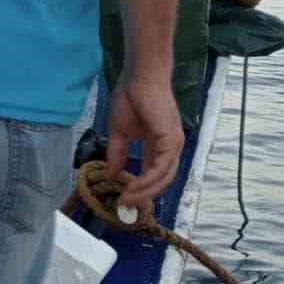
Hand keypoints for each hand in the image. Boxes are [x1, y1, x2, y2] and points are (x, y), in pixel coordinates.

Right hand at [105, 74, 183, 206]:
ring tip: (126, 198)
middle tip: (124, 205)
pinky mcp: (171, 141)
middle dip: (143, 195)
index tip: (122, 198)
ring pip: (163, 178)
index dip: (140, 188)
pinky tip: (132, 186)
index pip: (153, 173)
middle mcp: (169, 148)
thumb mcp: (118, 132)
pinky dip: (147, 180)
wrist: (139, 78)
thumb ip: (117, 153)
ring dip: (144, 191)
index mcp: (158, 145)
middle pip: (161, 180)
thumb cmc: (129, 98)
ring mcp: (173, 145)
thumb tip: (110, 174)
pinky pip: (161, 168)